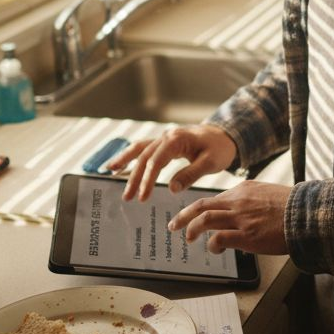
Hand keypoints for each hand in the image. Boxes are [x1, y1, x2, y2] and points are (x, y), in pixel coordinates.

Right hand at [107, 124, 236, 200]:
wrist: (224, 135)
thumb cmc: (219, 148)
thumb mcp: (211, 162)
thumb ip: (191, 174)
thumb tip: (171, 188)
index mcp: (176, 139)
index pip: (156, 162)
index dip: (147, 180)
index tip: (142, 197)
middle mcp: (166, 136)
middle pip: (144, 157)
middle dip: (134, 177)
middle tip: (127, 197)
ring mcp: (163, 137)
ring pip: (139, 149)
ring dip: (125, 161)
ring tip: (109, 172)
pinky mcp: (163, 142)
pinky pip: (143, 148)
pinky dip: (129, 155)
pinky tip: (118, 164)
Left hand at [169, 181, 290, 255]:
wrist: (307, 214)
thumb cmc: (294, 207)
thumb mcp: (270, 194)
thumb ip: (254, 201)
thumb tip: (245, 213)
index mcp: (244, 190)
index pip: (215, 198)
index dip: (201, 208)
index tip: (195, 216)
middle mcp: (238, 201)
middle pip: (202, 205)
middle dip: (185, 216)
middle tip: (175, 224)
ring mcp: (241, 218)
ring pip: (205, 219)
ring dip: (192, 229)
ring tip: (188, 238)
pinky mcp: (246, 235)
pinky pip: (219, 238)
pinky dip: (212, 244)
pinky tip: (213, 249)